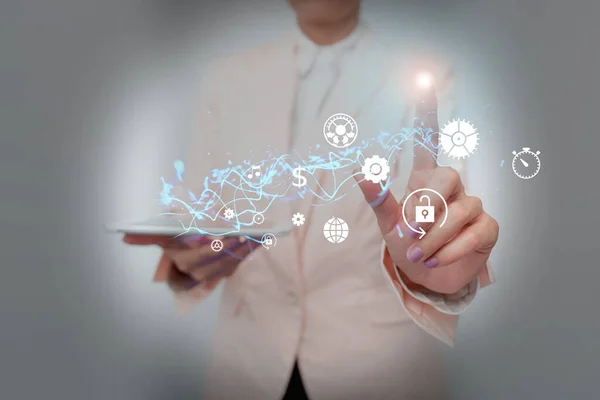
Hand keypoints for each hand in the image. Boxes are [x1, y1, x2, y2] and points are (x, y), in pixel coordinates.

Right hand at [123, 234, 257, 292]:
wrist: (185, 266)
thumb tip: (123, 236)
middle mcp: (196, 271)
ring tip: (253, 236)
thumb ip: (146, 236)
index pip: (197, 255)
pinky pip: (237, 264)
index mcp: (182, 260)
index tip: (219, 237)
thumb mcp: (163, 236)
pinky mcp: (224, 274)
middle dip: (228, 248)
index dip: (210, 247)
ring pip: (228, 264)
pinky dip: (248, 253)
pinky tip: (259, 240)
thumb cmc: (176, 244)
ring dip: (242, 251)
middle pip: (215, 261)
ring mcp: (212, 275)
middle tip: (240, 234)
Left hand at [357, 89, 498, 293]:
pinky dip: (451, 249)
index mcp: (424, 179)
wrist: (426, 277)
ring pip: (460, 209)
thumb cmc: (406, 245)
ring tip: (416, 255)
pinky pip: (474, 231)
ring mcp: (472, 205)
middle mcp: (451, 186)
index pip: (427, 141)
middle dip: (426, 208)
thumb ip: (378, 199)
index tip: (423, 81)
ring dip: (434, 237)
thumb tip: (359, 170)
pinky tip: (436, 260)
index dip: (426, 113)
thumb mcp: (388, 224)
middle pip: (447, 176)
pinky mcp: (487, 228)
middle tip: (408, 234)